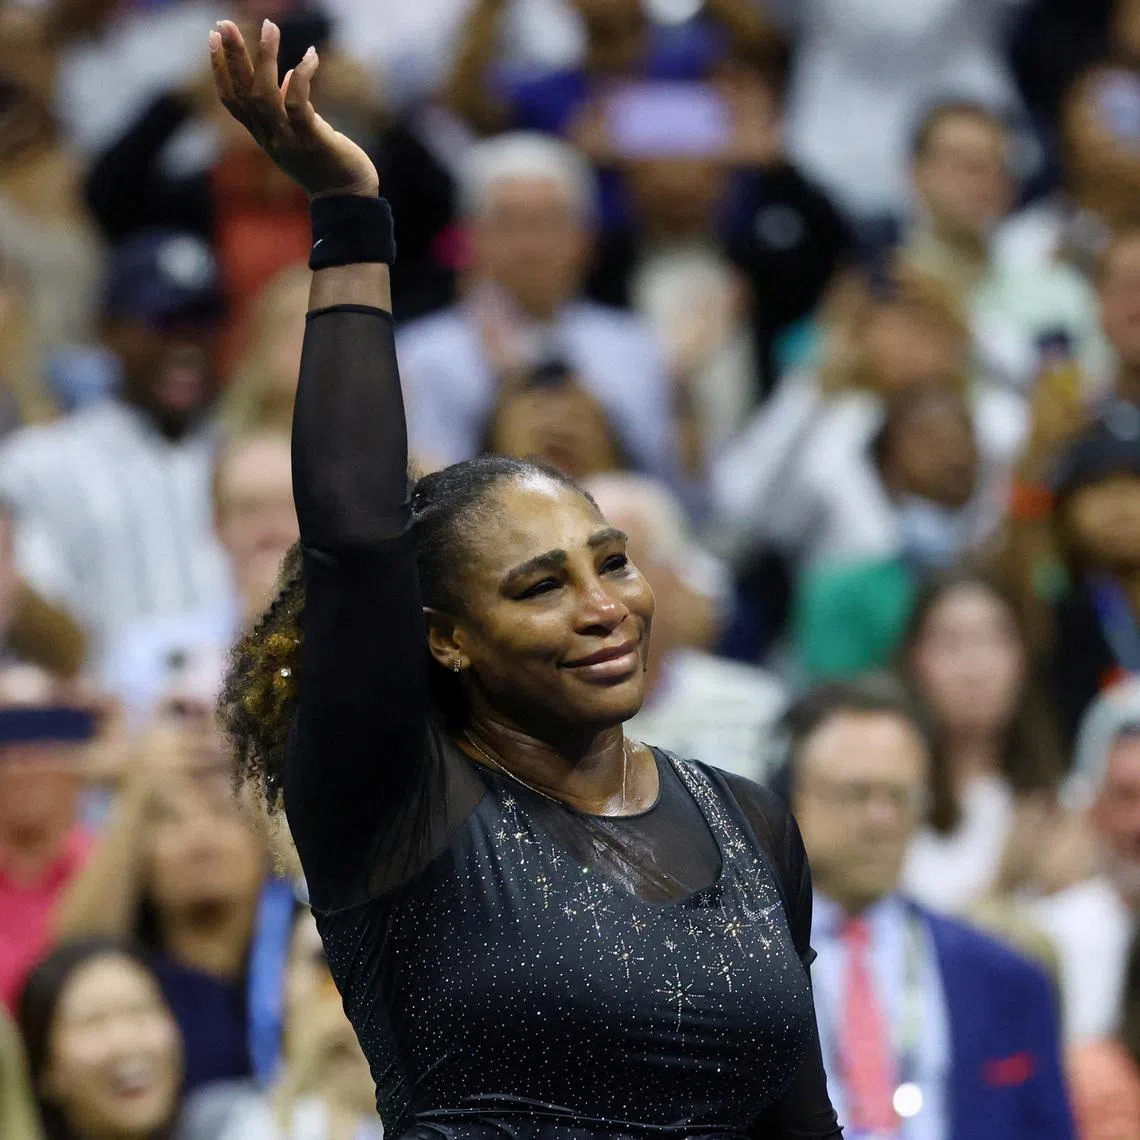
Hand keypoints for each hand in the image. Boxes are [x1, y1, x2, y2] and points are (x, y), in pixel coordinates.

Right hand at [209, 19, 378, 199]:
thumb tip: (289, 77)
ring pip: (265, 95)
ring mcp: (290, 140)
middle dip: (231, 57)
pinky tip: (311, 55)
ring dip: (265, 58)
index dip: (219, 70)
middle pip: (243, 93)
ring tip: (269, 27)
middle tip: (223, 23)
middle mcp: (271, 138)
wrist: (349, 199)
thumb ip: (290, 109)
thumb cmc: (328, 164)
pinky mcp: (313, 140)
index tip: (212, 38)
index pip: (232, 101)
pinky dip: (303, 76)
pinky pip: (299, 104)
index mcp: (264, 135)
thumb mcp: (302, 135)